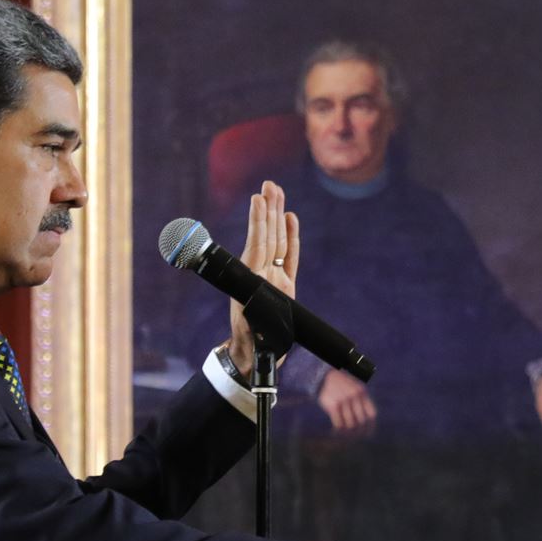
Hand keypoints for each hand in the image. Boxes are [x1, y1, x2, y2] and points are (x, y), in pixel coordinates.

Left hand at [226, 180, 300, 377]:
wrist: (257, 356)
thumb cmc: (254, 344)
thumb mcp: (252, 329)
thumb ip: (254, 317)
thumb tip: (250, 307)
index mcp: (254, 281)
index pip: (258, 245)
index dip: (258, 222)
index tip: (258, 199)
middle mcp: (264, 274)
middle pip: (268, 236)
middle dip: (268, 209)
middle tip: (269, 184)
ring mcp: (275, 277)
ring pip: (278, 241)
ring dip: (277, 216)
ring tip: (277, 192)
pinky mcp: (285, 284)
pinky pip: (289, 256)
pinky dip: (290, 238)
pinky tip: (291, 219)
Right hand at [317, 368, 376, 433]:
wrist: (323, 376)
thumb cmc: (341, 384)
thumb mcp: (355, 388)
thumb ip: (362, 401)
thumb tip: (367, 422)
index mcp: (362, 392)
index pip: (371, 414)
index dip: (371, 426)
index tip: (368, 433)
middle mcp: (354, 396)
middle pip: (361, 421)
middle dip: (358, 431)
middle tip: (354, 435)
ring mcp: (344, 401)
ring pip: (350, 424)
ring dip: (347, 432)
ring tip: (344, 434)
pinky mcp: (333, 406)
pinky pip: (339, 424)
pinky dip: (338, 431)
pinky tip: (336, 432)